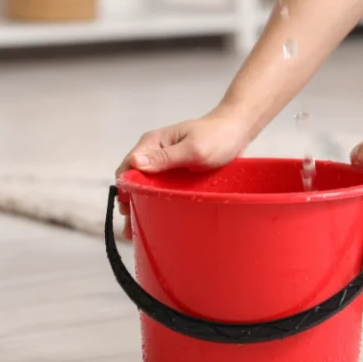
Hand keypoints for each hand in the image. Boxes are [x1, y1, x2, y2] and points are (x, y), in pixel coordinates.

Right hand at [115, 109, 249, 239]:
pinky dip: (156, 202)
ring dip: (141, 205)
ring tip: (138, 229)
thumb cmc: (217, 136)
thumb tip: (135, 163)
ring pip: (146, 187)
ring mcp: (165, 164)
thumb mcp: (192, 149)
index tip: (128, 210)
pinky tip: (155, 218)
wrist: (237, 132)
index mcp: (153, 143)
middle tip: (129, 229)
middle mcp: (155, 153)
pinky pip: (161, 188)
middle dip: (130, 203)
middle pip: (134, 180)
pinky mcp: (176, 173)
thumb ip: (165, 157)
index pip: (128, 168)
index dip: (125, 189)